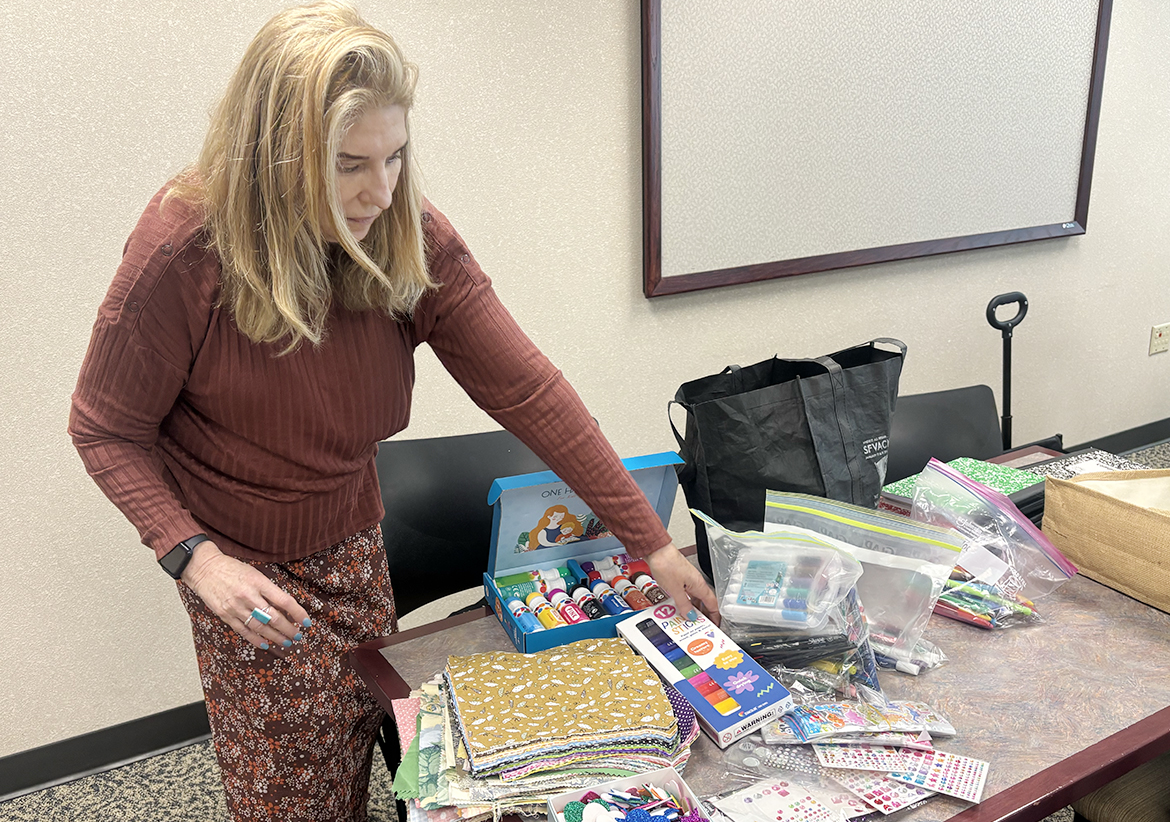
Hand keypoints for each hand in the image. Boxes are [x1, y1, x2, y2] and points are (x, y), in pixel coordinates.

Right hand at [182, 540, 310, 655]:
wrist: (205, 569)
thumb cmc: (233, 569)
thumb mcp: (255, 573)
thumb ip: (269, 589)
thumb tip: (285, 607)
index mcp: (259, 582)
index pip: (284, 600)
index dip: (298, 613)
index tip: (307, 621)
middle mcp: (248, 596)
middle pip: (273, 617)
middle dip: (288, 629)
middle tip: (298, 635)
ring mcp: (236, 607)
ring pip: (260, 627)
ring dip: (275, 636)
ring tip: (285, 642)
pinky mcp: (225, 615)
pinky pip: (243, 631)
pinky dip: (255, 639)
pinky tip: (265, 644)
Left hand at [645, 541, 719, 625]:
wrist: (656, 550)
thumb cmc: (667, 564)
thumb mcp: (675, 589)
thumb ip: (683, 604)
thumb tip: (690, 615)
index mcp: (699, 585)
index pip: (712, 603)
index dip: (715, 616)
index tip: (714, 625)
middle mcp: (695, 582)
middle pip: (704, 602)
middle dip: (703, 615)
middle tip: (700, 626)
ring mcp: (687, 580)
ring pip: (694, 598)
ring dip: (692, 609)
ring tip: (688, 620)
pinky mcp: (678, 578)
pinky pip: (685, 593)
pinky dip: (684, 602)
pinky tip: (678, 607)